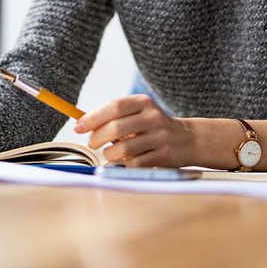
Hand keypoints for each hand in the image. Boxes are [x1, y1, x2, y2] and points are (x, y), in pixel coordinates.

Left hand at [73, 94, 195, 166]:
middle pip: (116, 128)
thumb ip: (114, 117)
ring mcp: (159, 137)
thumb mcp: (138, 113)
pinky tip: (126, 160)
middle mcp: (153, 117)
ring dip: (110, 154)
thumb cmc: (152, 127)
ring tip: (110, 153)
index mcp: (143, 103)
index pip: (114, 107)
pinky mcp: (163, 155)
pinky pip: (135, 163)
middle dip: (97, 138)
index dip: (93, 117)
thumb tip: (82, 124)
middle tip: (92, 144)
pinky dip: (125, 164)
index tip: (78, 127)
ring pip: (123, 149)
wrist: (188, 139)